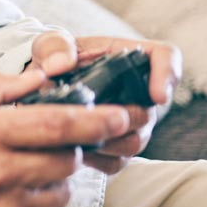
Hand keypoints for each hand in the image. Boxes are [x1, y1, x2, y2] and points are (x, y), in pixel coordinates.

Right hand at [0, 71, 131, 206]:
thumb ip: (3, 86)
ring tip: (28, 164)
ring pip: (62, 189)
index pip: (57, 125)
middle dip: (74, 147)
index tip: (122, 115)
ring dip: (57, 174)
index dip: (98, 120)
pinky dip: (40, 198)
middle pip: (69, 159)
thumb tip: (48, 76)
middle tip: (61, 138)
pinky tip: (13, 188)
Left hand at [30, 32, 182, 173]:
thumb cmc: (52, 60)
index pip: (165, 57)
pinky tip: (74, 151)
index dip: (168, 75)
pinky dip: (97, 160)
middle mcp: (137, 92)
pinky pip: (116, 161)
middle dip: (123, 120)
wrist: (39, 88)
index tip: (157, 96)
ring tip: (77, 136)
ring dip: (109, 143)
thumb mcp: (48, 44)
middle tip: (92, 118)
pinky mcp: (114, 146)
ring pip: (135, 142)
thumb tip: (59, 65)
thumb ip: (53, 46)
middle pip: (148, 112)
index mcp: (127, 58)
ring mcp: (128, 122)